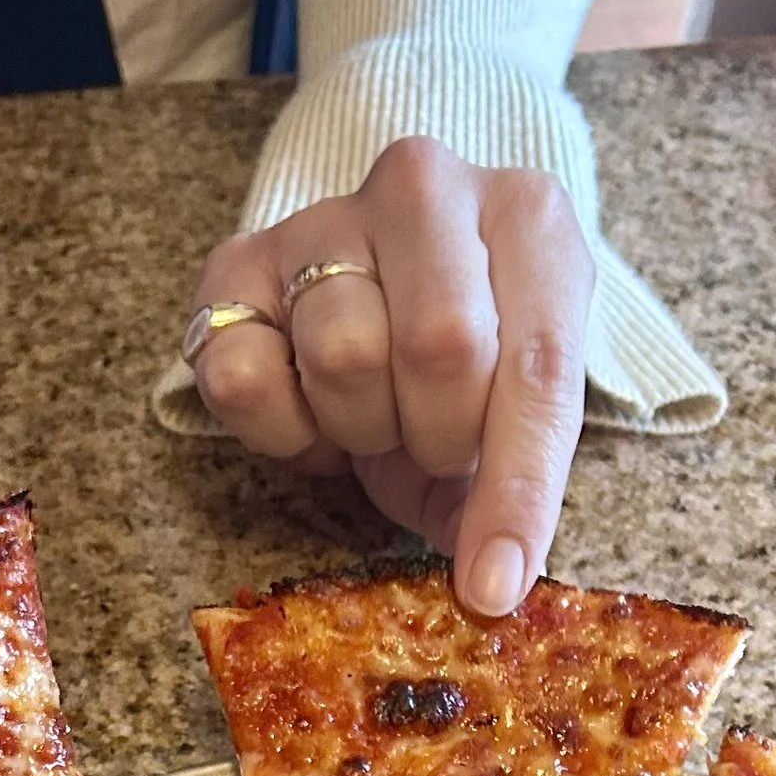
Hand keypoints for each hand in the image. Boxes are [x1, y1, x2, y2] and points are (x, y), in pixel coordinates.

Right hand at [187, 137, 592, 618]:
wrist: (384, 287)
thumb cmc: (464, 365)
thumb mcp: (510, 413)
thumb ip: (511, 485)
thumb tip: (490, 587)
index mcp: (529, 219)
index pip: (538, 362)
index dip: (517, 488)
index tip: (495, 586)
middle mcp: (426, 189)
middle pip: (440, 345)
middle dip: (438, 435)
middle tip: (434, 443)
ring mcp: (325, 216)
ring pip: (340, 354)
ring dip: (360, 427)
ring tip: (374, 414)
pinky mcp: (238, 260)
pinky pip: (241, 375)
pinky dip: (279, 429)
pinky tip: (308, 411)